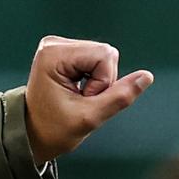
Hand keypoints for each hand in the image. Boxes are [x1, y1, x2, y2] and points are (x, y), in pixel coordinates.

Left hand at [24, 36, 154, 162]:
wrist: (32, 134)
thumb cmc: (53, 130)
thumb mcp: (89, 118)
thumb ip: (119, 97)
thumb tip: (147, 76)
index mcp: (52, 54)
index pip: (105, 55)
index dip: (103, 82)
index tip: (81, 99)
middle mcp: (53, 44)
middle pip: (106, 53)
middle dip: (102, 81)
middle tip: (79, 99)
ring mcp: (58, 46)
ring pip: (105, 57)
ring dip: (99, 81)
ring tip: (76, 96)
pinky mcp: (65, 52)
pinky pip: (98, 60)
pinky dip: (94, 78)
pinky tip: (76, 89)